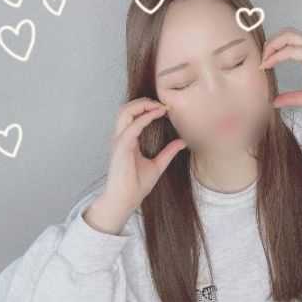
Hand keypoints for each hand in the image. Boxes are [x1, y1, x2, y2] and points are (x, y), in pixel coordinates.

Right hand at [101, 97, 187, 214]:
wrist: (126, 200)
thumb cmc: (136, 185)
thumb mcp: (158, 165)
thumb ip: (168, 152)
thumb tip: (182, 142)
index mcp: (127, 140)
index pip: (133, 116)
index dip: (147, 108)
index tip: (165, 108)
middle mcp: (121, 138)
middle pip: (126, 109)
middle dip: (143, 101)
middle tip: (162, 103)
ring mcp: (119, 141)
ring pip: (125, 111)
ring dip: (142, 105)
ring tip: (159, 106)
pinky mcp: (121, 147)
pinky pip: (132, 126)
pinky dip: (145, 118)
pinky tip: (157, 115)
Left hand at [259, 27, 301, 113]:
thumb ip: (292, 98)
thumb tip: (274, 102)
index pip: (288, 42)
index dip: (273, 50)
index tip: (262, 66)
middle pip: (285, 33)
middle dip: (269, 44)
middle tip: (260, 61)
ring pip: (288, 35)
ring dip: (271, 46)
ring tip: (263, 62)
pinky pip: (293, 50)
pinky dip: (278, 56)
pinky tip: (268, 65)